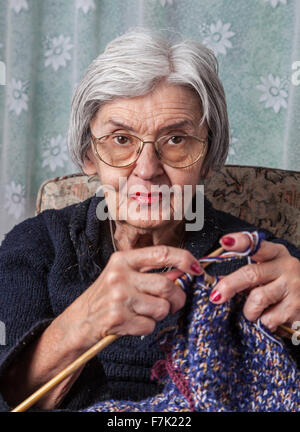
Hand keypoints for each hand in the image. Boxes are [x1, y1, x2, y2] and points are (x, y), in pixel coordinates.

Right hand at [58, 246, 202, 350]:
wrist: (79, 321)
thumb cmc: (106, 296)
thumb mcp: (124, 275)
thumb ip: (150, 271)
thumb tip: (185, 269)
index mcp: (123, 259)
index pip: (162, 253)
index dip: (185, 259)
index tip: (197, 268)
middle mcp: (120, 275)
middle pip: (167, 285)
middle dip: (178, 298)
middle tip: (174, 303)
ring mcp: (118, 297)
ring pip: (162, 308)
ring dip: (160, 315)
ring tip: (145, 312)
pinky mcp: (117, 319)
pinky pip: (150, 326)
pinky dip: (146, 327)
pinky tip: (133, 323)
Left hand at [208, 232, 299, 331]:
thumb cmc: (283, 287)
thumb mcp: (269, 273)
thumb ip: (248, 275)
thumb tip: (217, 284)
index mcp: (277, 254)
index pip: (257, 245)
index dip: (241, 243)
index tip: (225, 241)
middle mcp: (287, 267)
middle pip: (251, 274)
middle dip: (229, 285)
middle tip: (216, 297)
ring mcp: (294, 288)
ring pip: (257, 299)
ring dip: (249, 310)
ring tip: (255, 312)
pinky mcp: (296, 309)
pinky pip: (267, 319)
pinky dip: (263, 323)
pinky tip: (272, 319)